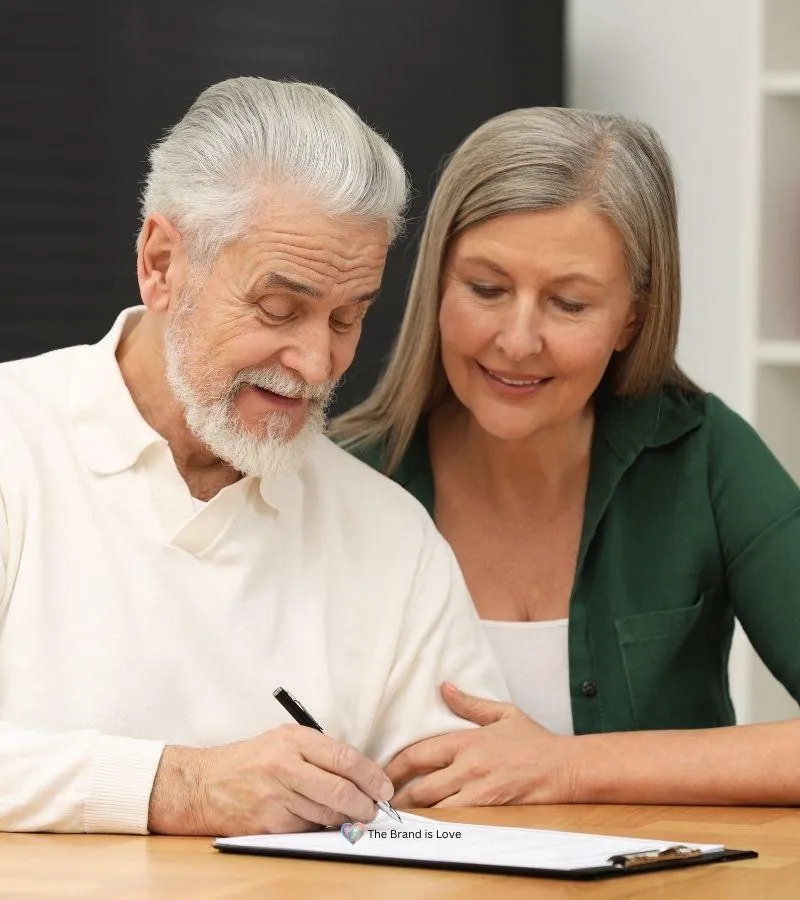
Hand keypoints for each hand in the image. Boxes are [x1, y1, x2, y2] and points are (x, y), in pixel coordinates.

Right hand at [148, 725, 393, 835]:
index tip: (384, 787)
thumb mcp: (283, 741)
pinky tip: (320, 822)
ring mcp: (275, 797)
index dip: (371, 776)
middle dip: (365, 804)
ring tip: (352, 816)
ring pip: (327, 814)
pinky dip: (320, 829)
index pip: (344, 757)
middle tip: (375, 809)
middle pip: (340, 791)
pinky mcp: (268, 824)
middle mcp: (285, 766)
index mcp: (293, 739)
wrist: (202, 785)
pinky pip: (306, 830)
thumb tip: (360, 775)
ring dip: (346, 820)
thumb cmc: (249, 761)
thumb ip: (318, 753)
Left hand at [385, 682, 576, 807]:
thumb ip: (469, 703)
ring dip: (414, 812)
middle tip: (381, 799)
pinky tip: (427, 823)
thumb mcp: (502, 713)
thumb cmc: (534, 741)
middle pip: (420, 786)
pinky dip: (438, 821)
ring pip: (435, 806)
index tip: (382, 771)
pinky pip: (456, 819)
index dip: (395, 765)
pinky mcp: (489, 810)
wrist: (564, 767)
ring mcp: (478, 791)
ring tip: (397, 814)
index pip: (419, 754)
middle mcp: (468, 767)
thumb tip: (443, 687)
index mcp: (467, 741)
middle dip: (397, 794)